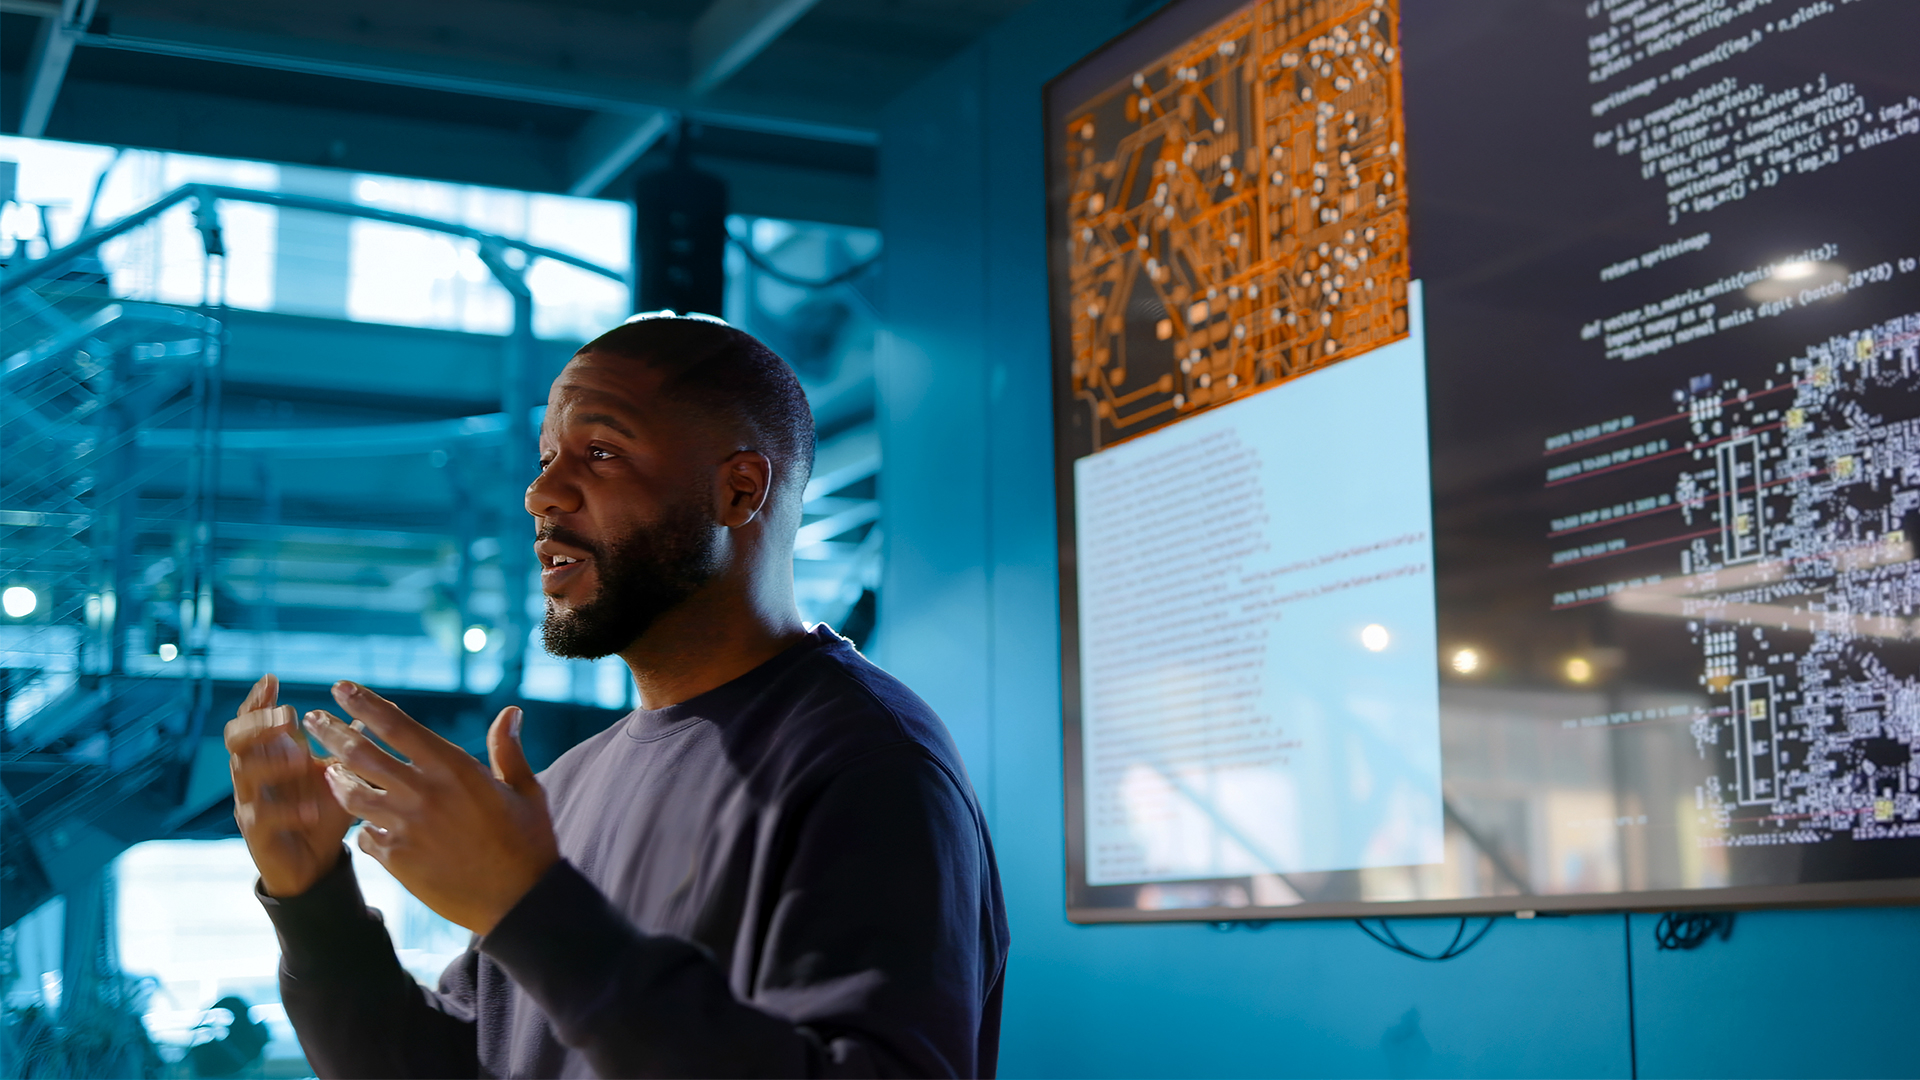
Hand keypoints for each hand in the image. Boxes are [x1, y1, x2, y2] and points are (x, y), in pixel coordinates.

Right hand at [227, 674, 353, 896]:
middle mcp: (256, 774)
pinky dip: (286, 811)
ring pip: (243, 772)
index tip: (272, 679)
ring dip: (272, 761)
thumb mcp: (339, 775)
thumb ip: (347, 747)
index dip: (259, 699)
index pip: (254, 719)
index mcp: (273, 754)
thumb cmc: (323, 812)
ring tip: (301, 760)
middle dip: (258, 723)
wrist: (314, 865)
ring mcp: (252, 802)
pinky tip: (310, 810)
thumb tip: (368, 714)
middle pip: (236, 738)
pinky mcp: (257, 834)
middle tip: (287, 717)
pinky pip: (262, 817)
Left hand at [303, 681, 558, 934]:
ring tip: (326, 769)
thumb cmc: (528, 842)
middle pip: (361, 754)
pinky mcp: (397, 860)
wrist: (520, 902)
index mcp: (453, 768)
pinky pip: (364, 836)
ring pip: (352, 795)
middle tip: (312, 719)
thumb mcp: (525, 790)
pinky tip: (362, 822)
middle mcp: (423, 793)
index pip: (396, 725)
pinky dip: (361, 826)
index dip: (364, 703)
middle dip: (331, 732)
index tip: (342, 688)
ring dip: (335, 778)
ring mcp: (406, 827)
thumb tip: (510, 712)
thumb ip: (508, 750)